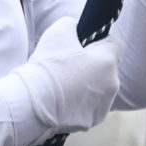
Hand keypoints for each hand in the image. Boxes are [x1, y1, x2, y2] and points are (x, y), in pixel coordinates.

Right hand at [16, 18, 119, 135]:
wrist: (32, 103)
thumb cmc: (46, 65)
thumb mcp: (59, 30)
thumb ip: (74, 25)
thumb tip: (78, 29)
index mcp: (107, 60)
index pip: (113, 44)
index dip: (98, 41)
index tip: (82, 45)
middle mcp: (113, 83)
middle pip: (107, 67)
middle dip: (93, 65)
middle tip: (69, 66)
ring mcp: (105, 104)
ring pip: (101, 88)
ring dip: (89, 84)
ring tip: (64, 84)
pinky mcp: (94, 120)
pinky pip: (93, 105)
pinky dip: (83, 102)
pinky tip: (64, 100)